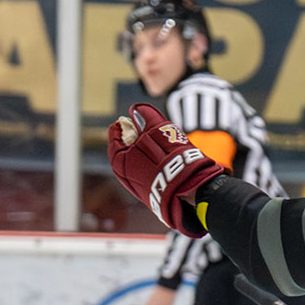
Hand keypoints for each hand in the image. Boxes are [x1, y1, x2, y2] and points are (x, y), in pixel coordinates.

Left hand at [107, 103, 223, 235]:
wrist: (189, 190)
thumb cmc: (171, 158)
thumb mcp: (158, 129)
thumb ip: (146, 115)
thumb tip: (135, 109)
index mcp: (118, 159)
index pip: (115, 134)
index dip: (126, 123)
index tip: (137, 119)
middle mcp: (124, 176)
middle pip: (127, 150)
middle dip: (138, 139)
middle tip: (152, 132)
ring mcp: (138, 188)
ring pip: (139, 163)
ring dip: (149, 153)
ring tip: (165, 148)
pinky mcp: (152, 195)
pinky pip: (150, 175)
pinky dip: (156, 166)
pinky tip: (170, 164)